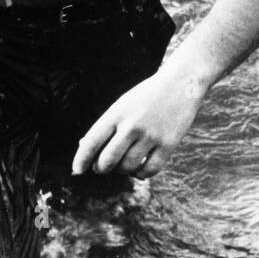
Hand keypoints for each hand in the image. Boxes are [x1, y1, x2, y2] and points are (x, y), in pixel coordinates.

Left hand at [71, 65, 204, 178]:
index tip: (76, 171)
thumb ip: (106, 125)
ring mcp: (151, 135)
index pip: (92, 141)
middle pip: (108, 160)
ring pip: (127, 167)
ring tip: (123, 163)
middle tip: (101, 168)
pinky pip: (149, 171)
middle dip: (101, 168)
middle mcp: (132, 124)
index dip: (81, 159)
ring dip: (122, 170)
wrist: (181, 83)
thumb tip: (84, 147)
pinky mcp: (169, 144)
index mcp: (117, 112)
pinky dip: (140, 174)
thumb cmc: (146, 96)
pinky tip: (138, 169)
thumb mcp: (123, 104)